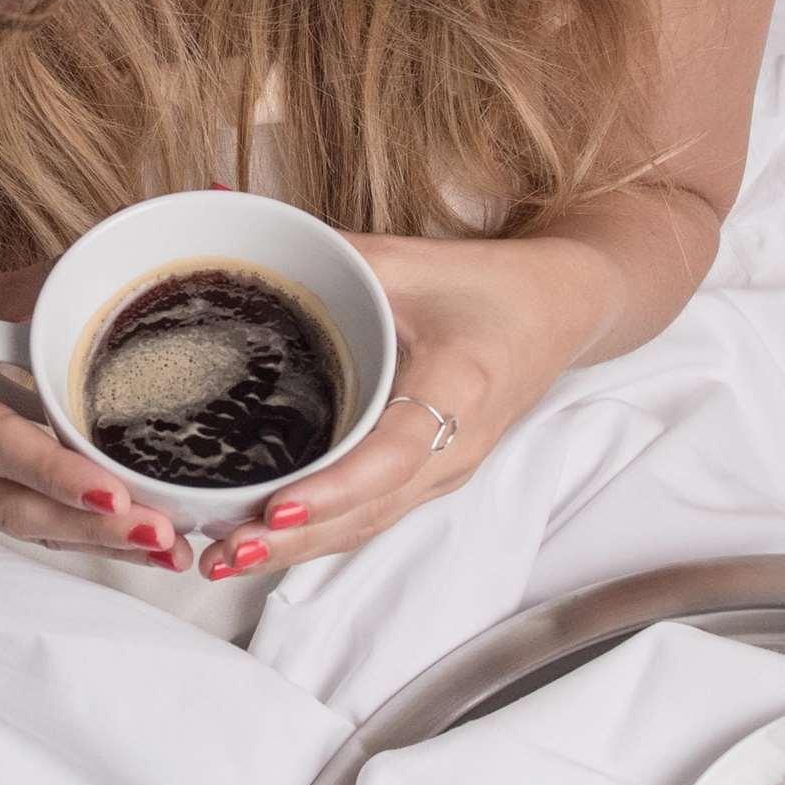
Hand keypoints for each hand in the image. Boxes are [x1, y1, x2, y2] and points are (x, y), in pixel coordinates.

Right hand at [0, 269, 194, 568]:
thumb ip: (32, 292)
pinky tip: (137, 544)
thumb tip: (117, 262)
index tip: (115, 494)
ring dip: (96, 543)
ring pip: (21, 528)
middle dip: (91, 527)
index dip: (54, 472)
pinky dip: (77, 536)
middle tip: (165, 536)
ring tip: (170, 551)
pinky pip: (19, 528)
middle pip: (14, 506)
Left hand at [198, 234, 610, 580]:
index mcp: (459, 386)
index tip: (279, 506)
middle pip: (370, 510)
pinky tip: (267, 540)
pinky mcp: (433, 476)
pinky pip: (372, 514)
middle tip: (223, 551)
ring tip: (226, 558)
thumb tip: (236, 226)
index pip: (394, 453)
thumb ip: (330, 254)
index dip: (335, 487)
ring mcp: (447, 470)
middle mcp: (458, 445)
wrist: (561, 310)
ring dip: (298, 549)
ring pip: (367, 524)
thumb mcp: (412, 260)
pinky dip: (319, 532)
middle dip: (294, 539)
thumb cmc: (493, 285)